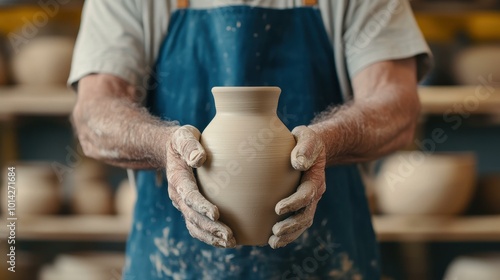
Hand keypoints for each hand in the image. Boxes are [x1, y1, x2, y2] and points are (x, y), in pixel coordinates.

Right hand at [166, 125, 235, 247]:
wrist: (173, 150)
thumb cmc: (182, 140)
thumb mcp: (184, 135)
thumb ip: (190, 145)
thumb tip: (199, 159)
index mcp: (177, 179)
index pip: (189, 195)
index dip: (201, 206)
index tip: (216, 214)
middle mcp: (178, 196)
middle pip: (193, 217)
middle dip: (210, 228)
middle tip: (229, 236)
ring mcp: (183, 204)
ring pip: (194, 226)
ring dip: (211, 237)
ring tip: (230, 243)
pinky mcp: (190, 208)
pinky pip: (197, 226)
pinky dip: (210, 236)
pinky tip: (225, 241)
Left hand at [268, 126, 325, 248]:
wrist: (313, 146)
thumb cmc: (306, 140)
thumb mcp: (307, 137)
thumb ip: (305, 147)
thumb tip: (299, 163)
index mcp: (315, 178)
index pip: (307, 194)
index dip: (294, 203)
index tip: (277, 209)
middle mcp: (315, 192)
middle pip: (306, 214)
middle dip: (292, 225)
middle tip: (275, 232)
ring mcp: (309, 200)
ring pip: (303, 222)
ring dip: (289, 234)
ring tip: (273, 242)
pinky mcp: (301, 204)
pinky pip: (297, 222)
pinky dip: (288, 234)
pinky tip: (273, 241)